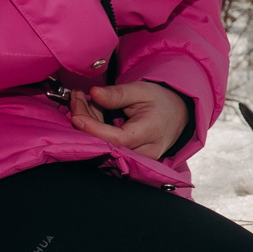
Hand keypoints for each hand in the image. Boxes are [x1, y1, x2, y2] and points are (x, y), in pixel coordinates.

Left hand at [68, 80, 187, 159]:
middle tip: (76, 97)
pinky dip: (95, 131)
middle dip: (86, 121)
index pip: (117, 138)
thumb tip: (93, 93)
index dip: (93, 128)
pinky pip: (107, 148)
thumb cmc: (160, 102)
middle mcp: (145, 152)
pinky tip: (92, 115)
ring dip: (89, 126)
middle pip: (106, 144)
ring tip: (85, 101)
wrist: (176, 116)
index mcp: (151, 132)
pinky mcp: (130, 161)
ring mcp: (138, 160)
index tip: (76, 114)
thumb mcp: (140, 90)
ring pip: (103, 147)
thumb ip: (116, 94)